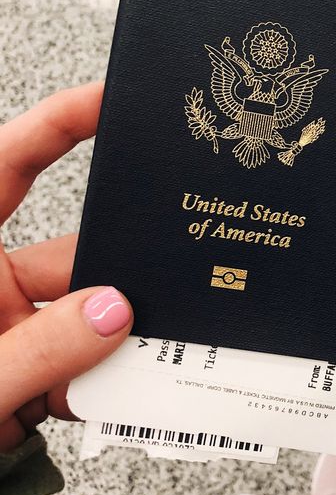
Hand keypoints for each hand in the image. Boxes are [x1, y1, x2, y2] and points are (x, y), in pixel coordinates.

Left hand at [0, 83, 132, 451]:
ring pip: (88, 321)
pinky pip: (84, 371)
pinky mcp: (28, 380)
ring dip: (122, 340)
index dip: (57, 125)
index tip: (109, 102)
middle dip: (119, 273)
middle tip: (161, 280)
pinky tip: (131, 393)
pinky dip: (111, 384)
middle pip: (71, 258)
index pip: (7, 169)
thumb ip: (38, 351)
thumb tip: (112, 315)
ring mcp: (11, 335)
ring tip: (156, 353)